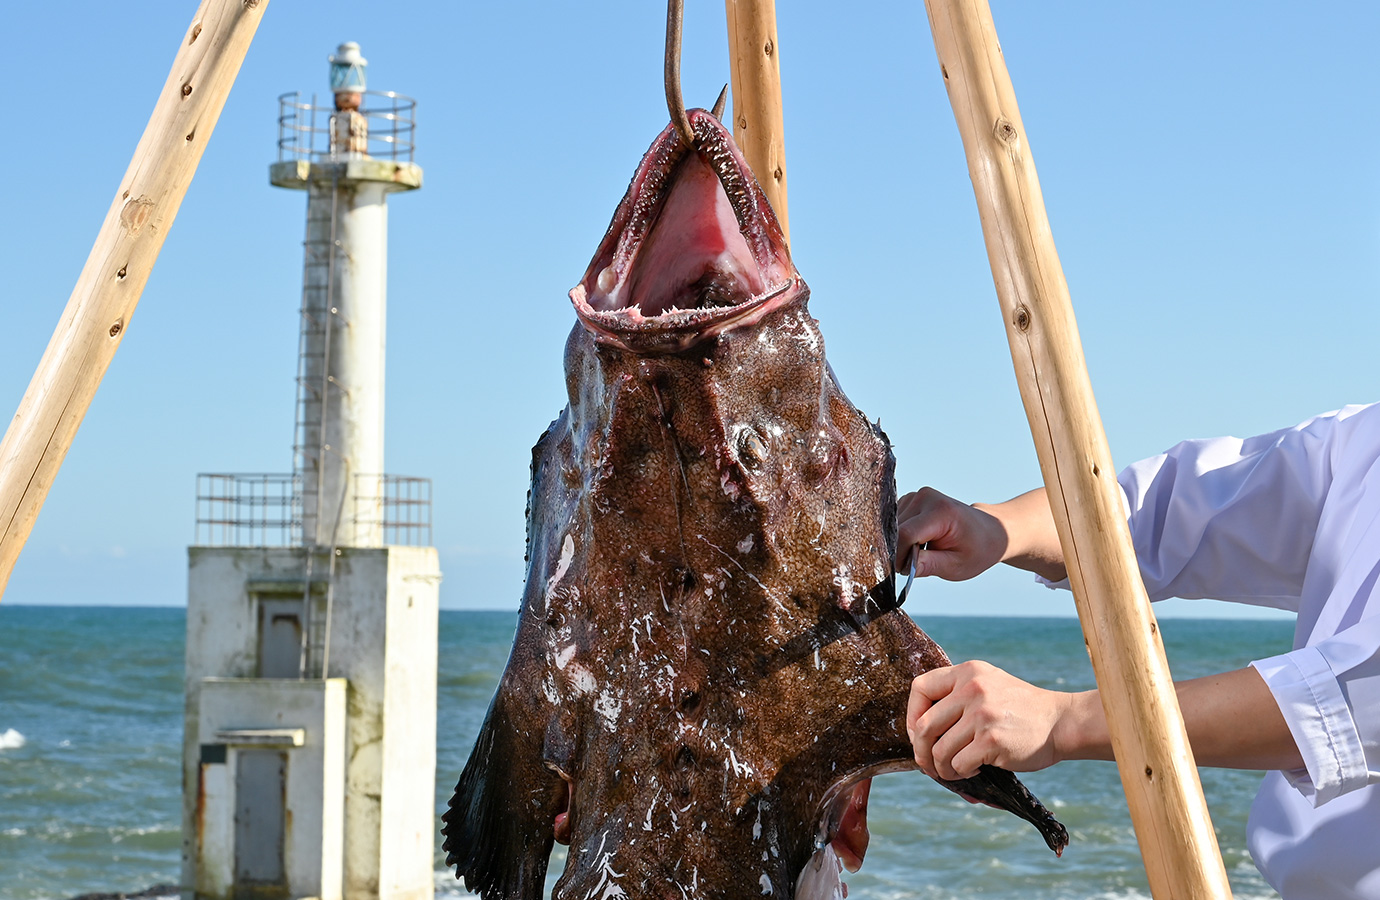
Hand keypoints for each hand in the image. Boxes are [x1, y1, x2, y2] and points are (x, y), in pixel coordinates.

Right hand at [894, 488, 1006, 580]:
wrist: (988, 531)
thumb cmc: (976, 549)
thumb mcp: (957, 565)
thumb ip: (929, 565)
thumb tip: (902, 567)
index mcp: (941, 512)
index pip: (906, 534)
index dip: (901, 556)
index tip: (907, 571)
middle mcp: (926, 497)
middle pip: (896, 531)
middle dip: (901, 552)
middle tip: (919, 564)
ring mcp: (917, 495)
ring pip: (892, 527)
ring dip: (901, 544)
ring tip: (925, 551)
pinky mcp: (910, 499)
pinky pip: (895, 522)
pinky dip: (902, 536)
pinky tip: (920, 541)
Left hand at [905, 661, 1077, 780]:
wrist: (1060, 722)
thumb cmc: (1019, 710)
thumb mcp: (988, 685)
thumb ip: (957, 695)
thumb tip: (918, 729)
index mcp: (967, 672)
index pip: (920, 689)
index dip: (911, 716)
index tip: (919, 734)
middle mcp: (972, 689)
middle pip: (924, 726)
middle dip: (921, 752)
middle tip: (928, 765)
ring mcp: (982, 715)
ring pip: (939, 751)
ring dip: (942, 768)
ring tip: (954, 770)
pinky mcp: (992, 740)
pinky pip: (959, 764)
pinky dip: (962, 773)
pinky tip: (976, 769)